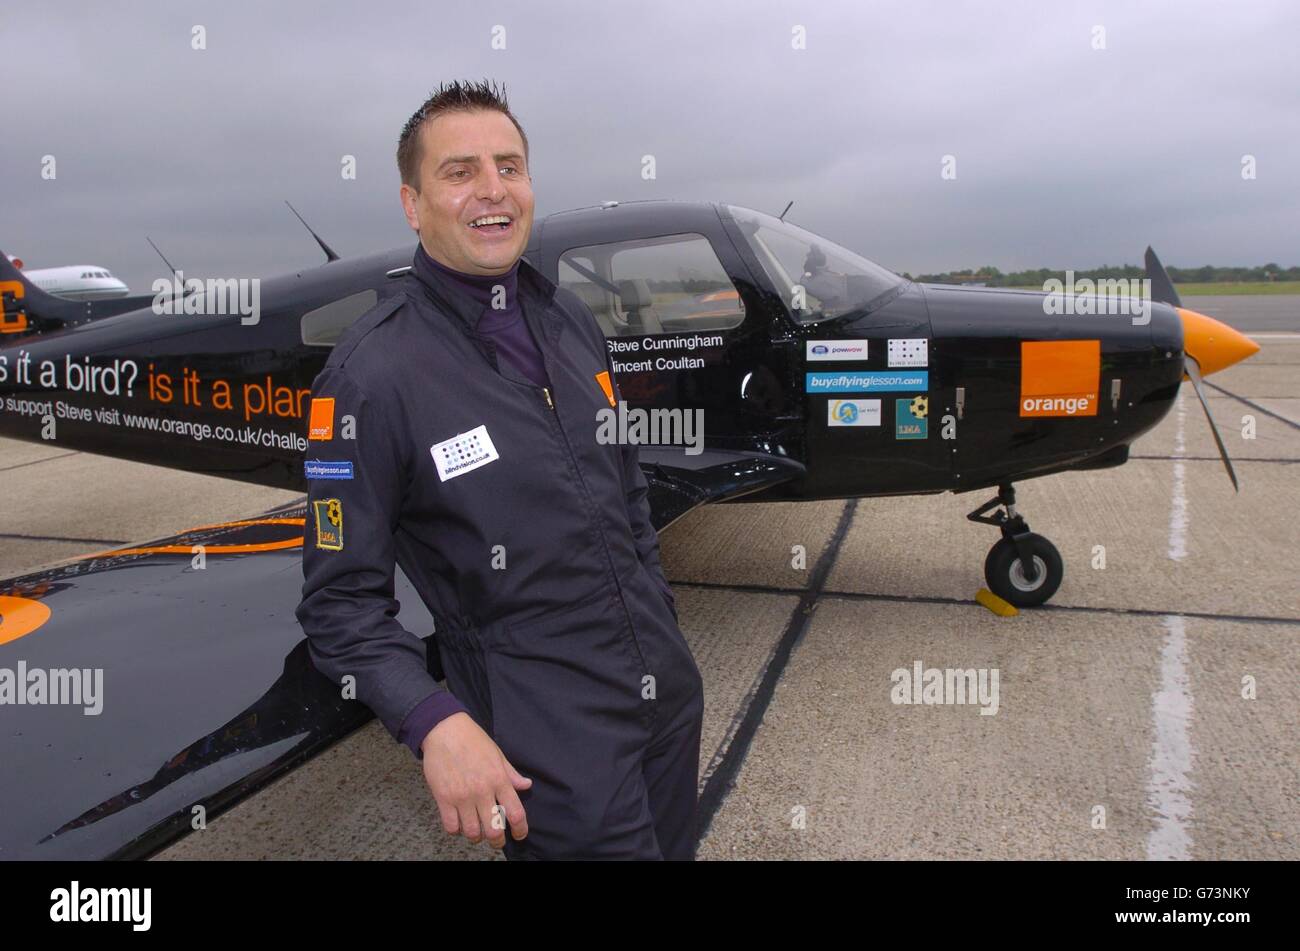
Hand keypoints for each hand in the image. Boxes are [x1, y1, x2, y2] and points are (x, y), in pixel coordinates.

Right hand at [420, 712, 530, 848]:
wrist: (444, 730)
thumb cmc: (473, 740)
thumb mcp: (497, 754)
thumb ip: (511, 773)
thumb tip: (526, 785)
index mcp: (499, 779)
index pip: (515, 813)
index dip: (520, 829)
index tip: (519, 835)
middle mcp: (482, 791)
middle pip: (493, 830)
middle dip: (497, 841)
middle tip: (497, 841)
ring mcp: (462, 796)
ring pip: (472, 832)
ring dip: (476, 836)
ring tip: (477, 832)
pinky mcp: (443, 798)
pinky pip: (451, 826)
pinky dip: (456, 830)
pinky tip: (459, 823)